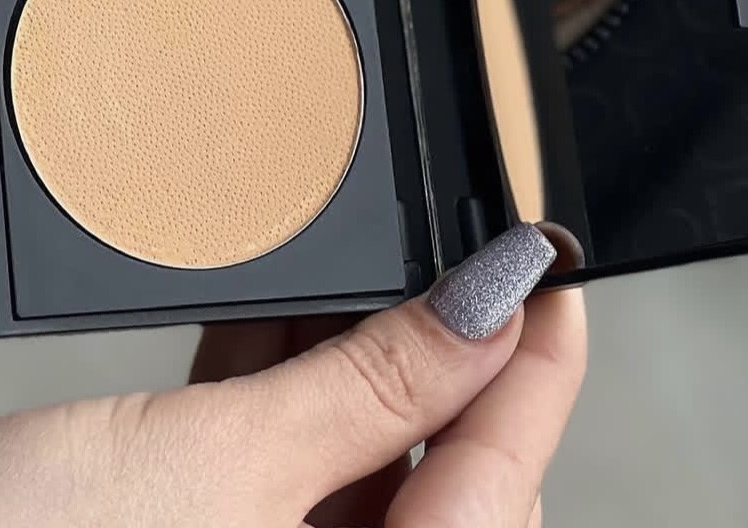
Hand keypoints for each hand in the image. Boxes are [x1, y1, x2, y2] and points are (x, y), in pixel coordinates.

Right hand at [0, 227, 584, 526]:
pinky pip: (269, 440)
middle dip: (444, 348)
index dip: (535, 363)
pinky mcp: (197, 527)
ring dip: (351, 347)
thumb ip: (371, 389)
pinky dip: (277, 371)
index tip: (550, 267)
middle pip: (431, 463)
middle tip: (456, 247)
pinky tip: (278, 303)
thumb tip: (488, 304)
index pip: (498, 480)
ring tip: (369, 257)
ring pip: (346, 443)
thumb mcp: (223, 468)